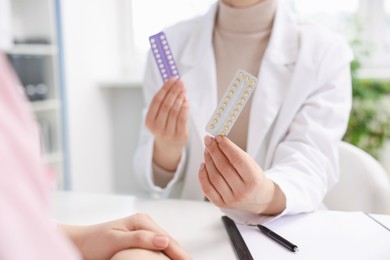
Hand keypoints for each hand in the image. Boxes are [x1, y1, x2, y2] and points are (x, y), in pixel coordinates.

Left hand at [60, 213, 189, 259]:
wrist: (79, 243)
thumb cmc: (94, 242)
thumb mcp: (116, 240)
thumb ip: (140, 238)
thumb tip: (165, 239)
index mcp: (142, 221)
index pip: (168, 239)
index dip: (180, 253)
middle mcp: (145, 224)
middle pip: (170, 242)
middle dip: (181, 254)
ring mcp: (143, 232)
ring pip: (166, 245)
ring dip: (174, 255)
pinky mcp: (140, 240)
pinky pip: (158, 248)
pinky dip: (165, 256)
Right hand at [146, 77, 189, 170]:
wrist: (168, 146)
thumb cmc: (163, 126)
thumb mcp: (158, 116)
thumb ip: (163, 102)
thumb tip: (173, 83)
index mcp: (149, 121)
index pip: (157, 101)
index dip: (165, 88)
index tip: (172, 79)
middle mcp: (157, 128)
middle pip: (167, 105)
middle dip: (174, 91)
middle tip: (180, 82)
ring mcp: (169, 133)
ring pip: (175, 110)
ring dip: (180, 97)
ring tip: (183, 89)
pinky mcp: (180, 136)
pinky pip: (183, 117)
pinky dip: (185, 106)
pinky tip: (186, 99)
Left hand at [198, 135, 285, 214]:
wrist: (258, 198)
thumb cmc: (253, 178)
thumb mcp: (251, 165)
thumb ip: (236, 154)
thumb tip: (218, 140)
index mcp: (253, 180)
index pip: (237, 160)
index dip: (226, 147)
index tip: (218, 137)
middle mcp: (242, 192)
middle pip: (224, 168)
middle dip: (214, 151)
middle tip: (208, 140)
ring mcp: (231, 199)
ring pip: (214, 177)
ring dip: (208, 160)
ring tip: (207, 150)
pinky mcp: (220, 203)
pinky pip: (207, 188)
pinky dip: (202, 175)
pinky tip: (203, 164)